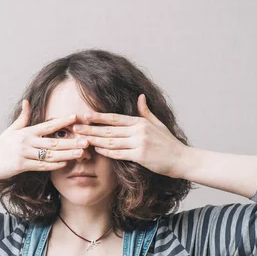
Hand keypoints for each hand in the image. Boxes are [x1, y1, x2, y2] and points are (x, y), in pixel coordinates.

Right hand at [0, 100, 89, 181]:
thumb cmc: (0, 146)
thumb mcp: (11, 130)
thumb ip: (22, 117)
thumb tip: (26, 102)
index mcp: (26, 132)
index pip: (48, 125)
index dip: (62, 121)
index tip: (75, 117)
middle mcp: (26, 142)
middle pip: (53, 142)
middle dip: (71, 141)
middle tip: (87, 140)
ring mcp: (24, 155)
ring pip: (50, 155)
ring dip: (67, 154)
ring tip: (81, 153)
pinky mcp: (22, 166)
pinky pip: (41, 166)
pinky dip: (54, 166)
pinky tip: (66, 164)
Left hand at [72, 94, 187, 178]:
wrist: (181, 159)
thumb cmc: (168, 142)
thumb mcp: (157, 123)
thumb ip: (146, 111)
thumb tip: (140, 97)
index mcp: (140, 121)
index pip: (114, 118)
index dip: (98, 117)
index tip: (84, 115)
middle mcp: (138, 130)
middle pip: (109, 130)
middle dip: (90, 129)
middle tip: (75, 128)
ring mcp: (139, 143)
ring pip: (111, 141)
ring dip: (95, 141)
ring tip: (81, 139)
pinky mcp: (140, 156)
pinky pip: (119, 153)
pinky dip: (107, 152)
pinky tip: (97, 150)